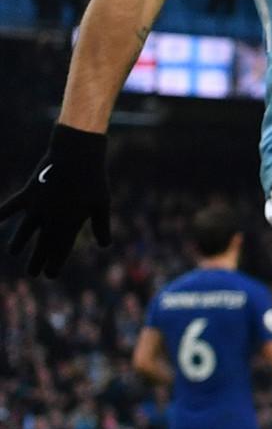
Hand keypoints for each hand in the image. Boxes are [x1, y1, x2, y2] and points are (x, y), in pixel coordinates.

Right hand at [0, 124, 112, 276]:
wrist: (77, 154)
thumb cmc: (93, 179)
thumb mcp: (102, 203)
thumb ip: (102, 225)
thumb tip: (105, 246)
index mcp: (69, 222)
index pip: (61, 248)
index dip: (55, 262)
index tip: (51, 275)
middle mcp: (50, 218)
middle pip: (43, 244)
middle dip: (38, 259)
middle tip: (33, 273)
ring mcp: (37, 207)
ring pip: (24, 231)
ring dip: (18, 242)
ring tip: (14, 252)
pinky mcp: (28, 193)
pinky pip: (9, 207)